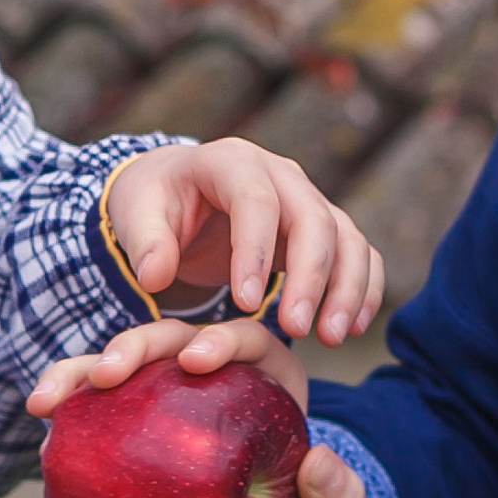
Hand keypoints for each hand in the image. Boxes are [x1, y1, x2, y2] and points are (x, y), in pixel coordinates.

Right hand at [25, 313, 365, 497]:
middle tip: (106, 373)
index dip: (218, 339)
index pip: (243, 337)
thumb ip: (336, 491)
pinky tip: (42, 438)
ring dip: (79, 373)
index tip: (196, 359)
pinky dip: (68, 414)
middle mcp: (206, 365)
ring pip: (118, 365)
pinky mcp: (128, 413)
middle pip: (169, 339)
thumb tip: (318, 463)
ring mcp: (162, 388)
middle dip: (134, 346)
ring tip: (45, 400)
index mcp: (261, 368)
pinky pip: (93, 409)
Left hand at [102, 138, 383, 344]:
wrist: (179, 188)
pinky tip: (353, 327)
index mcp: (231, 161)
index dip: (254, 250)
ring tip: (331, 337)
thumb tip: (156, 277)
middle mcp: (280, 174)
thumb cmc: (155, 201)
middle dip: (311, 276)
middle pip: (312, 217)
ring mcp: (307, 198)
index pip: (255, 200)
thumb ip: (144, 243)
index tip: (244, 304)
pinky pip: (358, 252)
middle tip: (295, 329)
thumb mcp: (135, 213)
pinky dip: (363, 287)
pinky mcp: (323, 226)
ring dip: (346, 287)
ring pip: (345, 236)